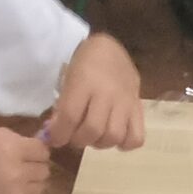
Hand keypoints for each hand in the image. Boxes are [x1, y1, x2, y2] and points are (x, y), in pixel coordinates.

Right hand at [0, 126, 49, 193]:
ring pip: (39, 188)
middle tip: (15, 170)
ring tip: (7, 184)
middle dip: (33, 168)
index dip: (34, 152)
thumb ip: (8, 145)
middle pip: (44, 170)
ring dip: (29, 185)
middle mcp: (19, 170)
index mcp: (9, 146)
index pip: (41, 150)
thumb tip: (27, 150)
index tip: (25, 154)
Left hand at [44, 34, 145, 152]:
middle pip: (93, 130)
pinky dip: (125, 144)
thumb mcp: (68, 79)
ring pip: (114, 136)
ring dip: (99, 143)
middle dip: (78, 140)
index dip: (59, 134)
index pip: (70, 116)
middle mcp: (107, 93)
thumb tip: (55, 133)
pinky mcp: (138, 108)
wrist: (112, 49)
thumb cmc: (84, 64)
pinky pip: (136, 137)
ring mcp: (126, 102)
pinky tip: (115, 138)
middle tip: (73, 136)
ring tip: (93, 137)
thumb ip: (62, 106)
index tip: (54, 139)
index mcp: (84, 82)